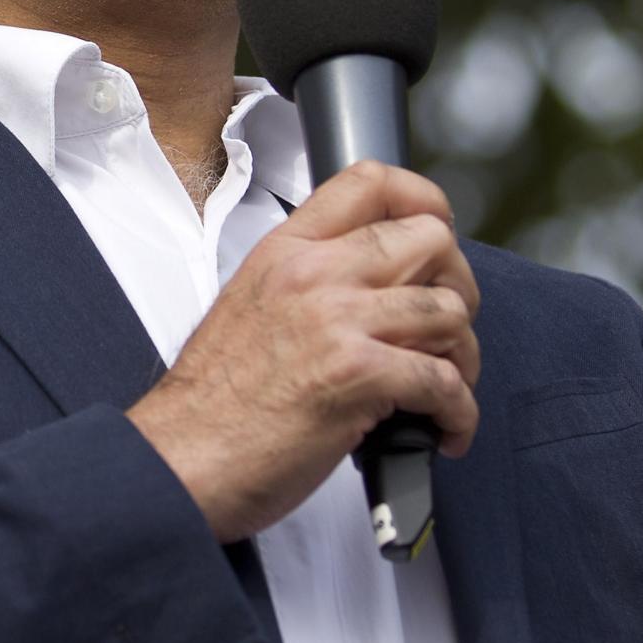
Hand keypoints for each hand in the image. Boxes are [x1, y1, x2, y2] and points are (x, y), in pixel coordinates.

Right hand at [127, 160, 480, 543]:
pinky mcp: (358, 376)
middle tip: (447, 330)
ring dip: (462, 357)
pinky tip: (445, 431)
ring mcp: (337, 321)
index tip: (440, 233)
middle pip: (430, 240)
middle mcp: (314, 274)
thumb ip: (307, 284)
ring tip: (446, 389)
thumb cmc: (211, 404)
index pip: (371, 182)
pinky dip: (459, 413)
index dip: (424, 200)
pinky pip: (444, 381)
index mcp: (286, 252)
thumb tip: (373, 292)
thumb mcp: (248, 308)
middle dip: (458, 287)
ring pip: (449, 309)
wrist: (180, 460)